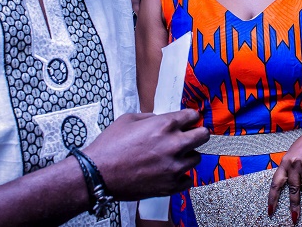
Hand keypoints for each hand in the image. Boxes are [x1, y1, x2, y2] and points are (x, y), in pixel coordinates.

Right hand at [84, 109, 208, 200]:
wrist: (98, 174)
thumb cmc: (110, 147)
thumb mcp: (128, 119)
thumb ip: (151, 117)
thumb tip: (161, 120)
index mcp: (164, 125)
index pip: (193, 116)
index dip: (191, 117)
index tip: (189, 121)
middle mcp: (174, 144)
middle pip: (203, 135)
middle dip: (198, 133)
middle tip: (191, 136)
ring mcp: (174, 166)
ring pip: (197, 158)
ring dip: (188, 155)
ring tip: (174, 156)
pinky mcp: (170, 185)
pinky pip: (188, 180)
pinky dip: (181, 176)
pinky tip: (170, 172)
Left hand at [267, 109, 301, 222]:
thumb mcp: (293, 151)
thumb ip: (289, 166)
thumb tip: (285, 181)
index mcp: (285, 161)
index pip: (276, 183)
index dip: (273, 198)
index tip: (271, 210)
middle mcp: (295, 165)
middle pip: (293, 190)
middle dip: (294, 206)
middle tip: (294, 218)